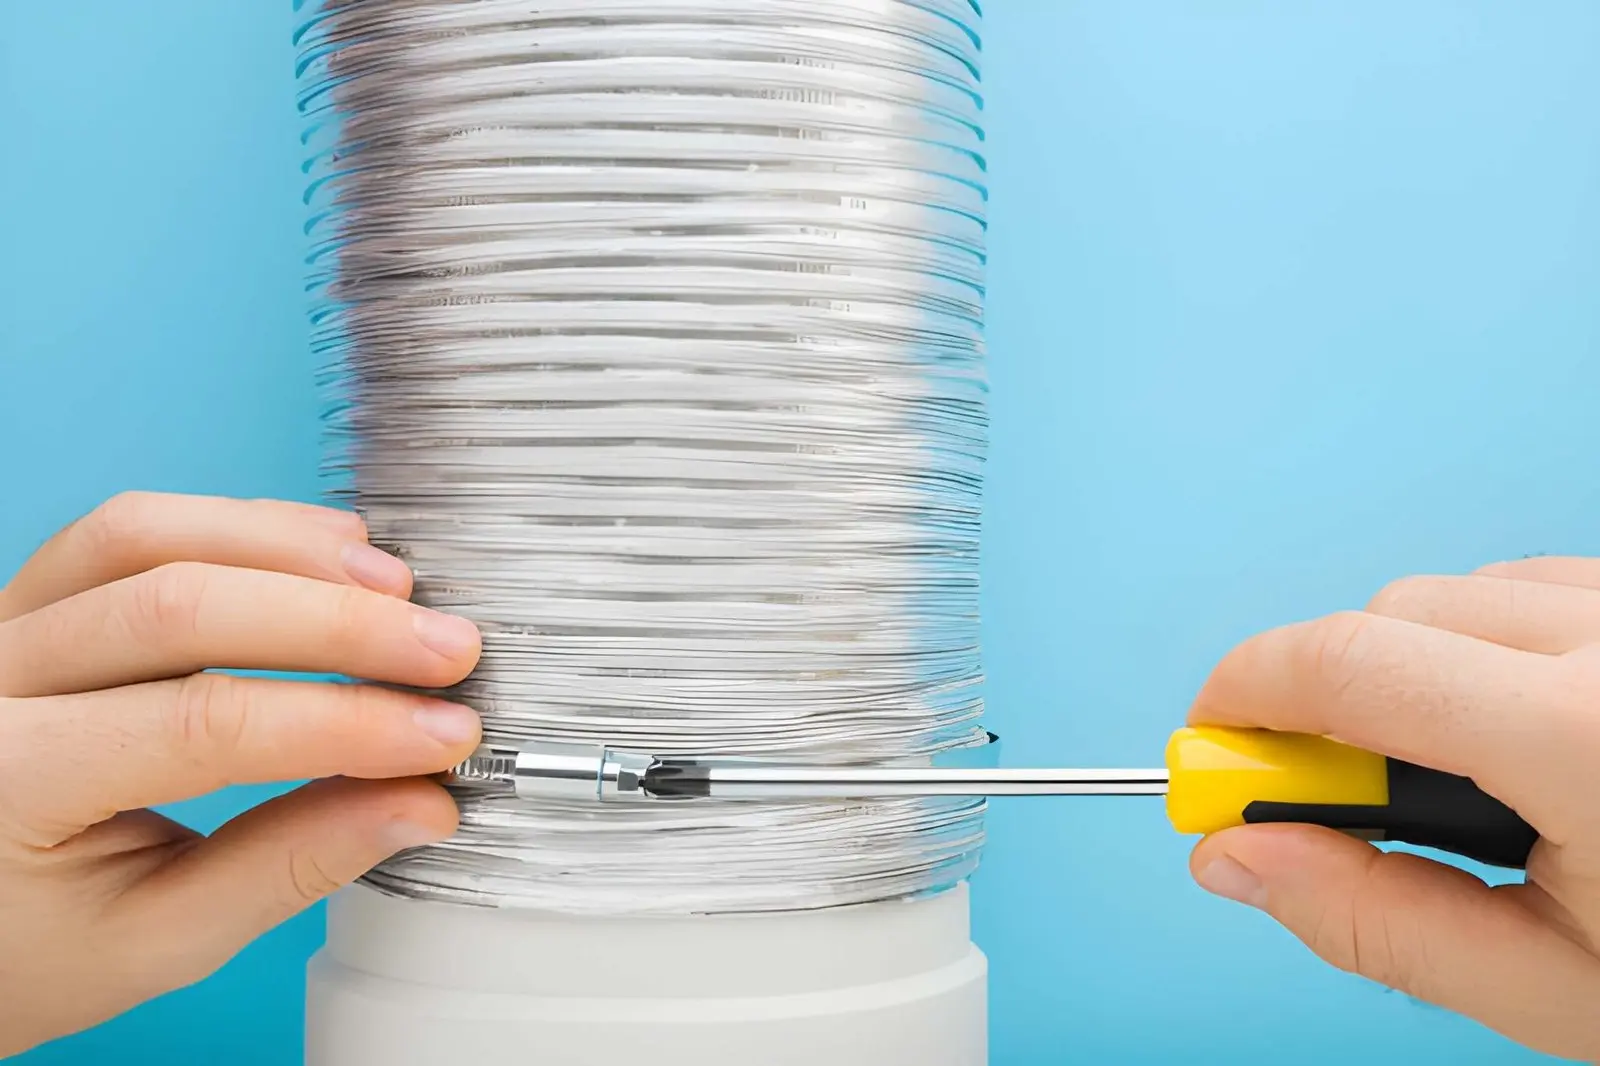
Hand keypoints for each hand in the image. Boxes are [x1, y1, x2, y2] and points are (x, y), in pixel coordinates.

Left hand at [0, 493, 482, 1055]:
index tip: (444, 736)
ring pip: (147, 535)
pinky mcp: (24, 597)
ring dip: (290, 548)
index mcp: (5, 783)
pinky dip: (240, 525)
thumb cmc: (21, 948)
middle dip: (339, 623)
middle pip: (178, 606)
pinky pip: (129, 529)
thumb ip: (287, 867)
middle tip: (449, 651)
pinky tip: (325, 553)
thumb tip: (420, 804)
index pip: (202, 725)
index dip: (344, 723)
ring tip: (398, 586)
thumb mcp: (149, 941)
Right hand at [1188, 557, 1599, 1059]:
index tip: (1206, 746)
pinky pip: (1541, 588)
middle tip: (1325, 802)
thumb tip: (1236, 859)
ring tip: (1468, 786)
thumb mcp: (1562, 994)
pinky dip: (1490, 648)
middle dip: (1326, 700)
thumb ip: (1376, 921)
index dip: (1243, 694)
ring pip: (1463, 592)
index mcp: (1590, 737)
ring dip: (1412, 670)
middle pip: (1392, 615)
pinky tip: (1532, 739)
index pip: (1347, 664)